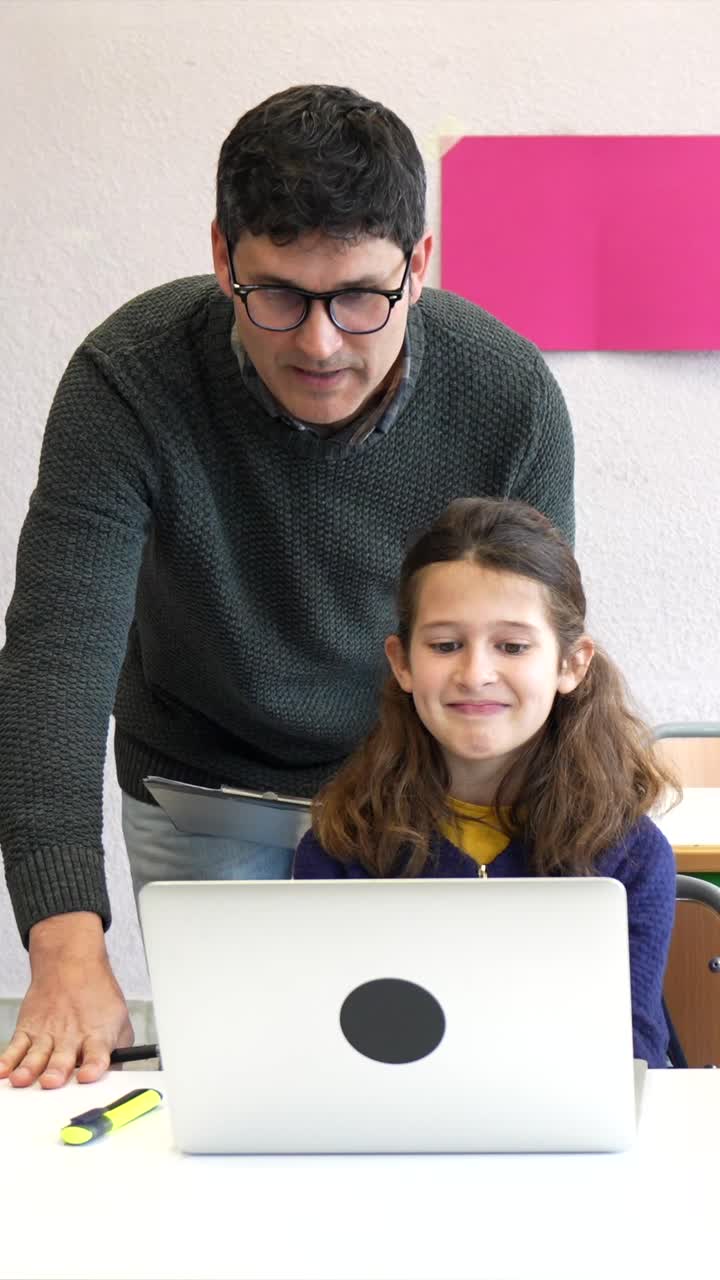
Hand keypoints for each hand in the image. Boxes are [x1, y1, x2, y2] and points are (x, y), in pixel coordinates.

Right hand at [0, 912, 133, 1088]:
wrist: (71, 965)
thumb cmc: (95, 996)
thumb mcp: (119, 1019)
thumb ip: (120, 1048)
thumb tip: (117, 1074)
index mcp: (96, 1036)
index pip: (97, 1054)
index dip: (93, 1067)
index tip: (88, 1076)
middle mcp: (70, 1038)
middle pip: (62, 1059)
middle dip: (56, 1072)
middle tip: (51, 1081)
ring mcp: (46, 1035)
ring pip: (35, 1056)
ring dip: (28, 1069)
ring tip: (22, 1079)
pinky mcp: (27, 1030)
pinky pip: (15, 1048)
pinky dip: (7, 1060)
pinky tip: (2, 1070)